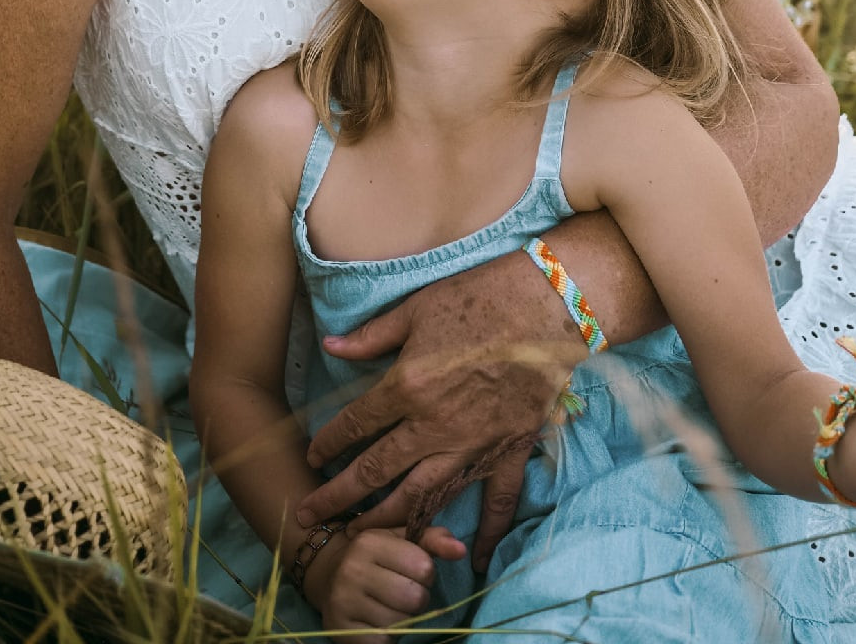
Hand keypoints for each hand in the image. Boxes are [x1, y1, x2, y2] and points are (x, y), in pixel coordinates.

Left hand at [297, 251, 585, 569]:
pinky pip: (496, 500)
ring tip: (361, 536)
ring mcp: (473, 443)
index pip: (356, 425)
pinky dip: (488, 533)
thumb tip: (330, 345)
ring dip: (388, 519)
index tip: (312, 457)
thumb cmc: (478, 296)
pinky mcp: (510, 448)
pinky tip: (474, 559)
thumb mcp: (416, 309)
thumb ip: (372, 336)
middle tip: (310, 515)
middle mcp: (435, 425)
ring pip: (423, 495)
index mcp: (408, 386)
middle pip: (378, 470)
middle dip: (339, 496)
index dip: (329, 444)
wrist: (545, 303)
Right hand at [306, 524, 464, 643]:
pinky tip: (376, 622)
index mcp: (370, 542)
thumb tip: (460, 550)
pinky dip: (387, 637)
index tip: (412, 572)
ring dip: (402, 619)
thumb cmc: (374, 556)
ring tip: (389, 606)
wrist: (328, 574)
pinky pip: (382, 643)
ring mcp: (343, 601)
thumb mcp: (400, 539)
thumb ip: (432, 539)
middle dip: (417, 599)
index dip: (425, 574)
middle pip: (415, 598)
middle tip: (403, 593)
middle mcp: (353, 570)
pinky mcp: (340, 630)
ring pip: (400, 623)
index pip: (423, 567)